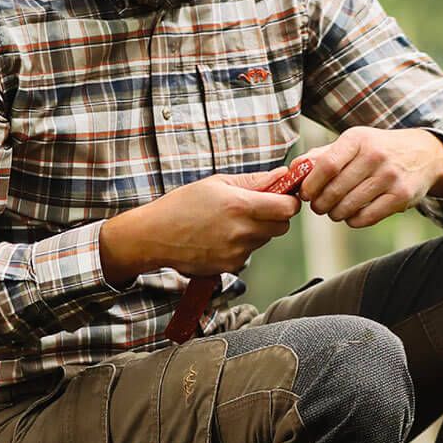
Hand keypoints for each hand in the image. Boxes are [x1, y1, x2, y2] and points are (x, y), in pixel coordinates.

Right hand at [102, 167, 303, 281]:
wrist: (154, 236)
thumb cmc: (182, 205)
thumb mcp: (217, 183)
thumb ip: (254, 181)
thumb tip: (283, 176)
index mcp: (240, 206)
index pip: (287, 208)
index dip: (288, 201)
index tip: (281, 196)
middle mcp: (241, 232)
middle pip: (281, 227)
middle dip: (274, 216)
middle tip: (255, 208)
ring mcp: (236, 252)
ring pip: (264, 240)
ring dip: (256, 230)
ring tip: (229, 222)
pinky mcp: (229, 267)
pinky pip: (248, 253)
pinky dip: (241, 245)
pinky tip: (219, 237)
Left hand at [296, 127, 442, 227]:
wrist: (424, 154)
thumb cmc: (377, 150)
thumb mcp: (353, 143)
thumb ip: (321, 156)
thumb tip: (292, 170)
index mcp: (357, 139)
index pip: (326, 166)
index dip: (310, 185)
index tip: (306, 194)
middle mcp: (375, 156)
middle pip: (335, 190)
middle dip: (320, 204)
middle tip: (318, 206)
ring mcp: (391, 176)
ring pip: (349, 206)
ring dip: (335, 214)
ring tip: (335, 210)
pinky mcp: (401, 196)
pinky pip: (367, 217)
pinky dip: (353, 220)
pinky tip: (352, 214)